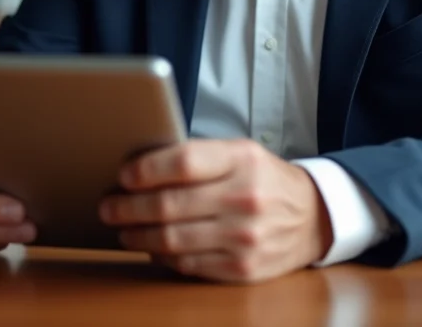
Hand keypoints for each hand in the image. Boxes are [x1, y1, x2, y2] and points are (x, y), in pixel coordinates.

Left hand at [99, 139, 333, 282]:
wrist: (312, 217)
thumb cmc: (264, 180)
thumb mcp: (240, 153)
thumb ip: (199, 157)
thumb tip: (140, 167)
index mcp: (242, 160)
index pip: (182, 162)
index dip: (145, 170)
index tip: (123, 176)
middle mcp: (245, 197)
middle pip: (169, 205)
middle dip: (128, 208)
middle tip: (108, 207)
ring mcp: (245, 237)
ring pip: (171, 239)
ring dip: (138, 236)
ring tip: (123, 229)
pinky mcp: (242, 268)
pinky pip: (188, 264)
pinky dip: (162, 257)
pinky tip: (152, 248)